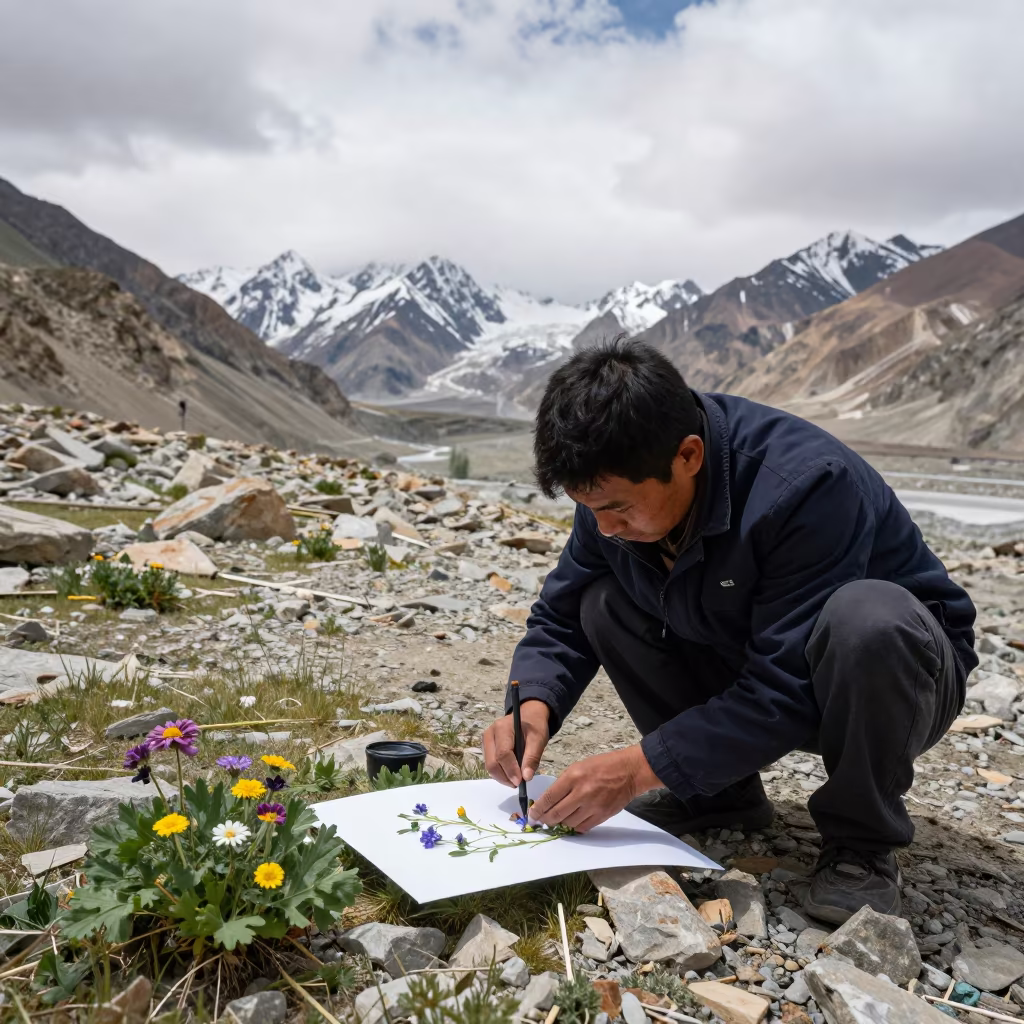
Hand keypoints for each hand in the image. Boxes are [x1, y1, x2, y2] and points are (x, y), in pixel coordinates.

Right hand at [483, 699, 549, 786]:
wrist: (528, 716)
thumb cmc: (534, 726)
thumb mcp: (539, 738)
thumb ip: (532, 757)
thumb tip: (526, 777)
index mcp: (502, 728)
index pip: (503, 753)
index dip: (510, 770)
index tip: (520, 782)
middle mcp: (489, 734)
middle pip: (492, 762)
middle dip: (505, 777)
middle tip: (518, 784)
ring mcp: (486, 741)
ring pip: (489, 766)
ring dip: (502, 777)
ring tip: (517, 780)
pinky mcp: (487, 748)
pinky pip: (491, 764)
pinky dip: (501, 773)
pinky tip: (511, 773)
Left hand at [529, 745, 661, 832]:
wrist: (628, 772)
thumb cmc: (602, 766)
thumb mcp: (578, 767)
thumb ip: (563, 784)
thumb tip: (549, 800)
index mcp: (573, 777)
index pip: (549, 798)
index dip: (538, 808)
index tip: (532, 813)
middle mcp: (582, 793)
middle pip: (556, 814)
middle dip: (545, 819)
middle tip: (541, 820)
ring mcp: (593, 806)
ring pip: (568, 823)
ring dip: (559, 823)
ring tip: (556, 820)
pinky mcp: (602, 816)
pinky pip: (582, 828)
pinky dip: (574, 826)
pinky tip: (571, 821)